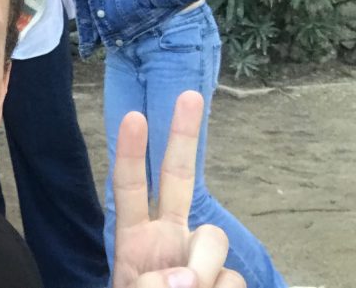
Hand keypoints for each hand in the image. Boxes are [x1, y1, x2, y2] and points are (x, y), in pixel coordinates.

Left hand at [113, 91, 244, 287]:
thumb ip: (147, 282)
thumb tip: (185, 279)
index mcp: (133, 239)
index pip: (129, 188)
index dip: (130, 154)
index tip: (134, 117)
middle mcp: (168, 238)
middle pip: (178, 177)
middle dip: (183, 136)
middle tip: (188, 94)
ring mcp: (199, 259)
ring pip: (216, 239)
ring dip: (204, 269)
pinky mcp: (227, 282)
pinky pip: (234, 280)